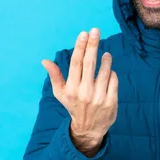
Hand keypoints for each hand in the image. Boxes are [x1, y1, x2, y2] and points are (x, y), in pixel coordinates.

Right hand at [41, 28, 118, 156]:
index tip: (83, 33)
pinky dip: (111, 73)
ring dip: (106, 59)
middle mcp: (85, 92)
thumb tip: (45, 61)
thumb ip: (55, 76)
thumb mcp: (61, 94)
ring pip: (104, 71)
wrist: (89, 129)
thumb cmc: (74, 106)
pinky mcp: (111, 102)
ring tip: (105, 53)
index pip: (76, 63)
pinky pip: (114, 80)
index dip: (80, 47)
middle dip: (92, 45)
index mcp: (71, 89)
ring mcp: (99, 97)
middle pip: (89, 63)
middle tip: (95, 30)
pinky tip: (109, 70)